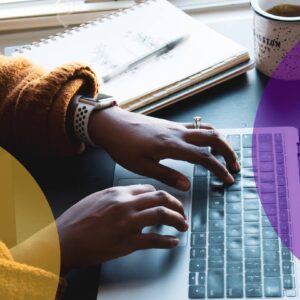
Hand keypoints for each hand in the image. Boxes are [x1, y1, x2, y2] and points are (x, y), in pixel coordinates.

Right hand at [56, 184, 187, 272]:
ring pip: (162, 215)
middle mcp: (125, 204)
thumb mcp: (96, 198)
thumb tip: (133, 197)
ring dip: (178, 220)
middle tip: (182, 211)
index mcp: (117, 192)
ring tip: (183, 225)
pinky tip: (173, 242)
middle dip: (176, 204)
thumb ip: (116, 196)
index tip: (166, 201)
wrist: (63, 241)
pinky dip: (168, 241)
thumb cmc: (76, 220)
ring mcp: (128, 223)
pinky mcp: (127, 242)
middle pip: (161, 198)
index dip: (161, 195)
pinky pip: (154, 240)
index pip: (149, 189)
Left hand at [89, 106, 239, 190]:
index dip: (219, 169)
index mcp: (172, 146)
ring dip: (220, 141)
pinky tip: (206, 144)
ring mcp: (175, 126)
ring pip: (207, 129)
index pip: (204, 157)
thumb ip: (167, 175)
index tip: (228, 179)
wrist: (112, 125)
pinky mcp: (171, 124)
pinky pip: (197, 126)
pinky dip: (208, 134)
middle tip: (235, 166)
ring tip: (226, 154)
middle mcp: (178, 133)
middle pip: (213, 137)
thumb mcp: (142, 167)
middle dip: (228, 151)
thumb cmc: (123, 146)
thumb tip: (187, 185)